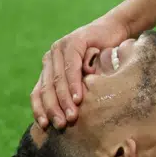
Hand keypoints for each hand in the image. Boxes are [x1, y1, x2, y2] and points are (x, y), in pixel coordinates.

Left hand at [30, 12, 130, 129]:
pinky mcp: (74, 42)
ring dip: (64, 100)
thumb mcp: (86, 75)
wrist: (117, 30)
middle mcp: (51, 56)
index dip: (39, 109)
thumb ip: (74, 87)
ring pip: (58, 79)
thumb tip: (68, 118)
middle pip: (46, 87)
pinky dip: (74, 85)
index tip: (44, 126)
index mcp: (49, 66)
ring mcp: (60, 47)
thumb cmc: (105, 57)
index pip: (38, 91)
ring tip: (72, 116)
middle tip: (61, 125)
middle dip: (53, 109)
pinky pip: (71, 67)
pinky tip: (78, 98)